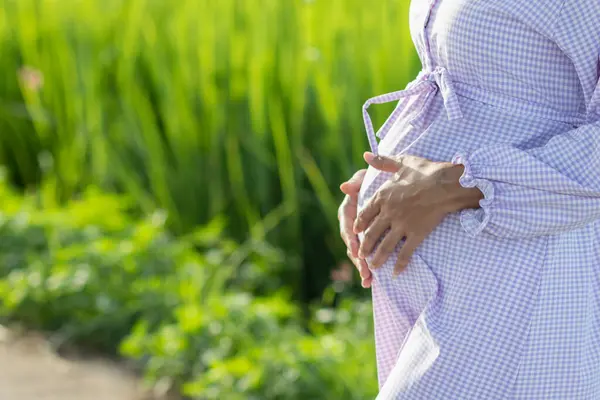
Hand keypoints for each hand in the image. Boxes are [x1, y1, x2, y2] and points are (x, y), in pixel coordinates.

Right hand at [338, 169, 372, 287]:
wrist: (390, 185)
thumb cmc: (376, 180)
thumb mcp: (366, 178)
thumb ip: (357, 182)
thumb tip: (344, 187)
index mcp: (348, 211)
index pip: (347, 226)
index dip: (351, 238)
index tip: (356, 248)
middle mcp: (351, 225)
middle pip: (352, 245)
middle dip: (357, 259)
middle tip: (365, 270)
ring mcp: (360, 235)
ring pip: (358, 254)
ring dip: (362, 268)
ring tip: (368, 280)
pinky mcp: (369, 241)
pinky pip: (367, 256)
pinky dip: (369, 268)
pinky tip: (371, 282)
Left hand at [355, 152, 482, 275]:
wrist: (446, 183)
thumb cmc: (425, 170)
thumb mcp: (402, 162)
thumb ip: (382, 161)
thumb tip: (366, 155)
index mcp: (383, 196)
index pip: (365, 213)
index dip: (359, 224)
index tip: (355, 231)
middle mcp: (389, 213)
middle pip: (371, 233)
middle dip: (364, 246)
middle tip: (360, 255)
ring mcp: (402, 225)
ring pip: (385, 246)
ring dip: (377, 258)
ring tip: (373, 267)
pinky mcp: (416, 234)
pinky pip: (405, 253)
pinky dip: (400, 264)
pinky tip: (396, 273)